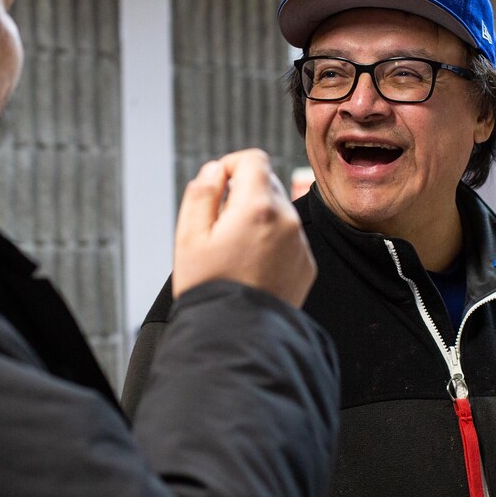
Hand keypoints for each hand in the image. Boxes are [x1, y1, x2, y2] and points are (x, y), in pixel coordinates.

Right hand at [172, 149, 316, 307]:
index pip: (253, 159)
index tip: (218, 186)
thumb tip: (216, 170)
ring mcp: (300, 244)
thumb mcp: (189, 235)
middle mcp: (287, 220)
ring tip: (235, 251)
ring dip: (257, 218)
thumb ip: (201, 192)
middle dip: (242, 194)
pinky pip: (289, 237)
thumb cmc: (209, 288)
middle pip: (266, 183)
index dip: (230, 165)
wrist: (237, 337)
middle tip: (220, 227)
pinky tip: (252, 267)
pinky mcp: (306, 264)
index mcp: (257, 207)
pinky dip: (271, 241)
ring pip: (278, 211)